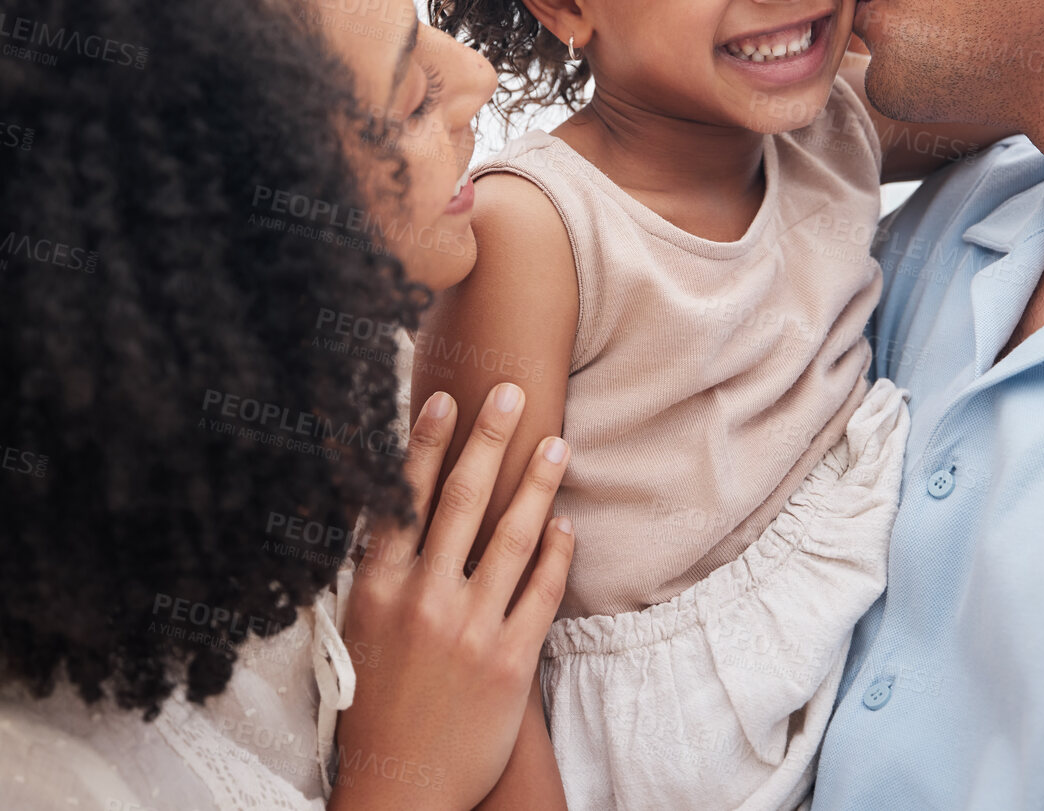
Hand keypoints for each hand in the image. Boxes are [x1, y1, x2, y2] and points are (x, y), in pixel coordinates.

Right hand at [331, 384, 572, 810]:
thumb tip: (391, 508)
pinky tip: (566, 524)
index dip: (424, 445)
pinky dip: (558, 552)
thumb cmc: (375, 705)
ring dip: (537, 484)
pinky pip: (543, 591)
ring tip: (557, 445)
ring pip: (513, 538)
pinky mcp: (510, 661)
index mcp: (377, 592)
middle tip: (512, 393)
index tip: (445, 398)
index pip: (403, 501)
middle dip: (489, 441)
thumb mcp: (356, 632)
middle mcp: (423, 602)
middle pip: (462, 502)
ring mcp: (470, 630)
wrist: (401, 787)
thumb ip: (378, 571)